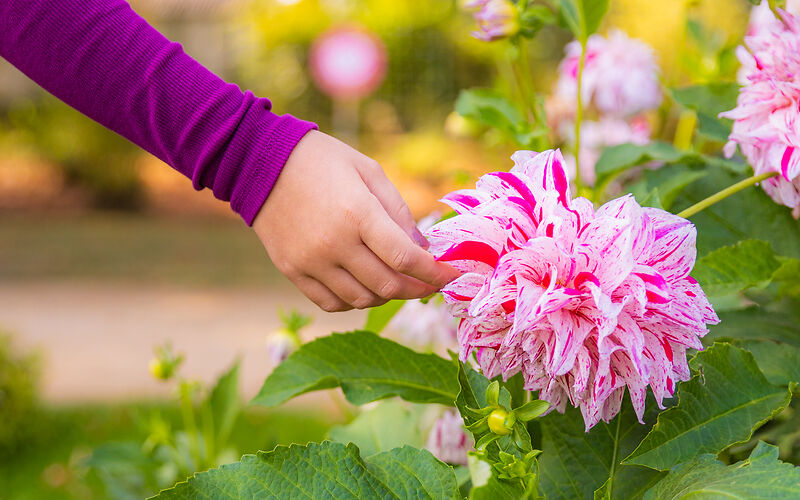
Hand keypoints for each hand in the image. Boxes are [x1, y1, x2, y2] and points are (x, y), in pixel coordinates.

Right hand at [253, 131, 459, 311]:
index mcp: (357, 213)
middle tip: (429, 283)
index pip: (405, 259)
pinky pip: (331, 303)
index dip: (435, 274)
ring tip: (396, 281)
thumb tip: (422, 250)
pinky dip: (354, 302)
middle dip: (417, 289)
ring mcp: (311, 262)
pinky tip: (364, 286)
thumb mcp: (369, 171)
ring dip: (387, 296)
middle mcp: (334, 244)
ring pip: (362, 300)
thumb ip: (399, 211)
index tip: (453, 277)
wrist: (259, 162)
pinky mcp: (292, 271)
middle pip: (388, 286)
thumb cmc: (322, 160)